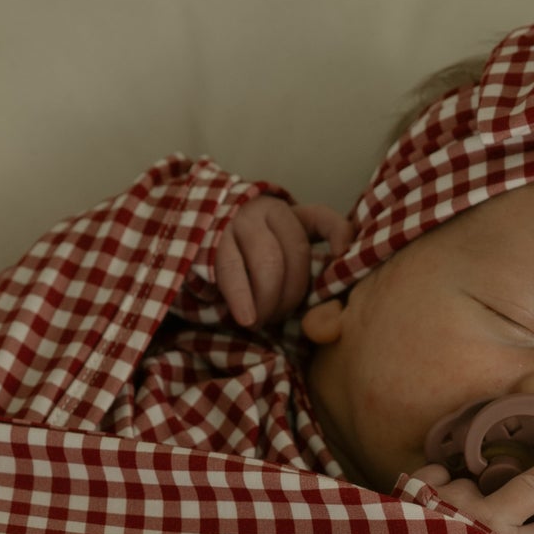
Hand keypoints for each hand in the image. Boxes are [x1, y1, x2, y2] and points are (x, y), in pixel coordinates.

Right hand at [214, 197, 357, 328]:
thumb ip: (303, 269)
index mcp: (289, 214)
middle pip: (296, 250)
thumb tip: (330, 307)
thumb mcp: (276, 254)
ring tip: (261, 322)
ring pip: (268, 261)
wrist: (192, 237)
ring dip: (269, 299)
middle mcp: (266, 211)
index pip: (321, 218)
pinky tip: (246, 318)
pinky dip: (241, 296)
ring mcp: (239, 221)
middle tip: (282, 318)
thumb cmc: (244, 259)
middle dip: (294, 292)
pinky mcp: (212, 239)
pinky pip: (231, 269)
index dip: (338, 233)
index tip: (341, 255)